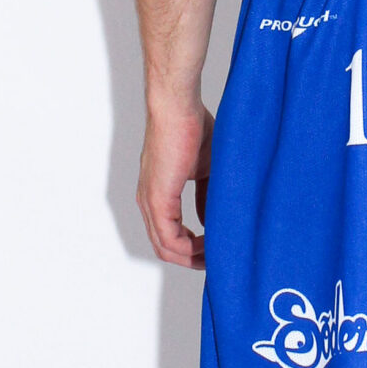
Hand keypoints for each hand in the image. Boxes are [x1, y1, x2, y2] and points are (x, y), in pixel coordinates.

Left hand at [138, 104, 212, 267]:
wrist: (178, 107)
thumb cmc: (192, 127)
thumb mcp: (204, 169)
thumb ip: (205, 196)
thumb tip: (210, 220)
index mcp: (157, 193)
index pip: (168, 234)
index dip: (191, 248)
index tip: (215, 248)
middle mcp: (148, 201)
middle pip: (165, 247)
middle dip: (192, 259)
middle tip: (218, 260)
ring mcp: (150, 201)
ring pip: (165, 247)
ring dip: (192, 257)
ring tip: (217, 255)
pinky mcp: (157, 199)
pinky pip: (169, 238)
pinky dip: (190, 248)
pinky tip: (210, 244)